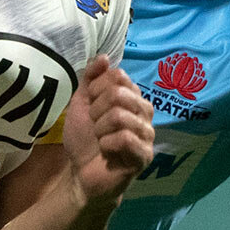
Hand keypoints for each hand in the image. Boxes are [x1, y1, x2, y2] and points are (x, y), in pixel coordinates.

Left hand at [62, 56, 154, 203]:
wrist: (82, 173)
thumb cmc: (85, 137)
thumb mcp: (82, 103)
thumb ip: (91, 78)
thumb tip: (104, 57)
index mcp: (133, 96)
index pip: (118, 76)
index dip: (96, 91)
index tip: (91, 108)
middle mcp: (145, 111)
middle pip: (118, 94)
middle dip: (97, 112)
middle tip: (95, 126)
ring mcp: (148, 133)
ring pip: (120, 116)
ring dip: (100, 130)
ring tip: (101, 140)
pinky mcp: (145, 155)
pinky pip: (124, 138)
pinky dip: (106, 144)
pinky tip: (107, 152)